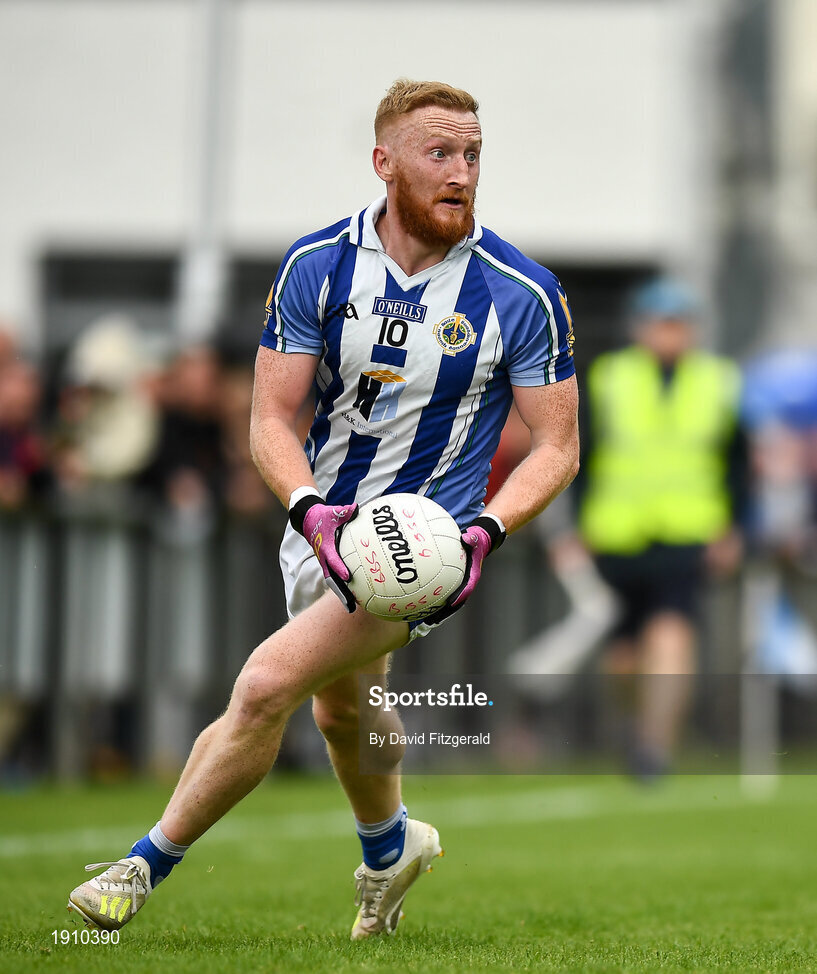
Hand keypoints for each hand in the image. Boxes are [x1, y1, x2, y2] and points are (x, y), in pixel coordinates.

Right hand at [290, 494, 358, 611]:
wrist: (308, 520)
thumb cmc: (323, 516)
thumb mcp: (333, 512)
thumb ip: (345, 512)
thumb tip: (355, 508)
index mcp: (326, 547)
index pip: (333, 560)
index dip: (340, 568)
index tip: (348, 576)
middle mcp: (324, 558)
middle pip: (332, 579)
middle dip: (340, 593)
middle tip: (350, 605)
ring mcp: (325, 563)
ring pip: (333, 582)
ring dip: (341, 594)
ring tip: (352, 608)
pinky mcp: (327, 564)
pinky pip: (335, 577)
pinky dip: (342, 587)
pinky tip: (354, 596)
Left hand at [423, 515, 505, 625]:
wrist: (479, 542)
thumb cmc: (476, 540)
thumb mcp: (476, 538)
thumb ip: (471, 539)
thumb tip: (466, 538)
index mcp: (473, 575)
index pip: (467, 588)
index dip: (459, 597)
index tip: (451, 604)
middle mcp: (467, 583)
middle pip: (456, 601)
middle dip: (445, 612)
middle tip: (432, 620)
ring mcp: (460, 584)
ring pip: (449, 600)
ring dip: (439, 611)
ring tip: (426, 620)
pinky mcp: (454, 582)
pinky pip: (443, 592)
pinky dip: (435, 599)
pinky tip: (422, 603)